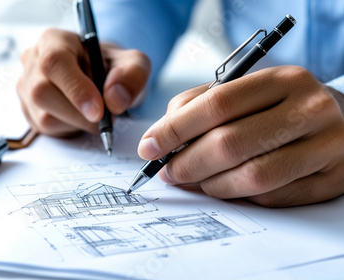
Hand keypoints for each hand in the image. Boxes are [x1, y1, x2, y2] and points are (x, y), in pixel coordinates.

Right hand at [17, 28, 150, 136]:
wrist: (103, 80)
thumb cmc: (113, 68)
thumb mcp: (134, 64)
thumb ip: (132, 76)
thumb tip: (114, 100)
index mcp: (54, 40)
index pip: (54, 62)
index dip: (76, 88)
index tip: (98, 110)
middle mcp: (33, 61)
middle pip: (43, 92)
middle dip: (79, 113)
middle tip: (105, 119)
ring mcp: (26, 87)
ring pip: (44, 116)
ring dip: (77, 123)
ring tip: (95, 113)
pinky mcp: (28, 111)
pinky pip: (45, 130)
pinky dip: (69, 129)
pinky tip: (81, 117)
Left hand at [138, 65, 343, 206]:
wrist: (343, 121)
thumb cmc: (279, 106)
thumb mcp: (244, 92)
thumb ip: (198, 106)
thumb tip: (158, 139)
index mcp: (282, 80)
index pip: (218, 103)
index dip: (176, 129)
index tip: (149, 147)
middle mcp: (310, 109)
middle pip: (230, 143)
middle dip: (187, 162)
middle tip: (167, 172)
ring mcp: (326, 147)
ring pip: (251, 177)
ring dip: (211, 185)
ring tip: (195, 180)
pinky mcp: (331, 180)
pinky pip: (272, 198)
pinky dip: (239, 196)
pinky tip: (227, 186)